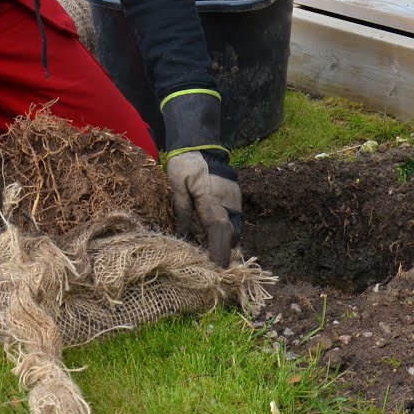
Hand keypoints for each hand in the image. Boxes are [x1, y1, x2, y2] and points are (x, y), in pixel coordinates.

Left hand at [160, 90, 241, 266]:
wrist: (201, 142)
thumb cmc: (186, 163)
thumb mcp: (177, 185)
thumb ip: (182, 210)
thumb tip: (183, 235)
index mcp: (213, 201)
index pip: (220, 233)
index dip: (220, 253)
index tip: (218, 271)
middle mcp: (229, 203)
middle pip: (232, 235)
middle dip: (224, 251)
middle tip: (212, 266)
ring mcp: (235, 199)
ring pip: (235, 228)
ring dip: (227, 240)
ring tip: (213, 253)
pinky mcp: (235, 196)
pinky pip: (235, 219)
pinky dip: (227, 229)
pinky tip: (215, 235)